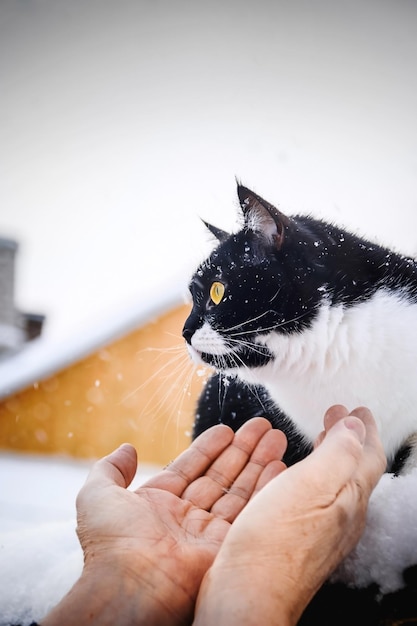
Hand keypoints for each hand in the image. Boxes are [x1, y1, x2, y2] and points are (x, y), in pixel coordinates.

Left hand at [42, 417, 286, 625]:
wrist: (131, 588)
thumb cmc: (111, 544)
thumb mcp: (97, 495)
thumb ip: (111, 469)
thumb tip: (127, 448)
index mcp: (158, 504)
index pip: (190, 468)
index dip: (209, 448)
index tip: (227, 430)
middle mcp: (185, 518)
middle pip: (220, 475)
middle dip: (242, 450)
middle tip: (262, 427)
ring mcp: (208, 533)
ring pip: (239, 490)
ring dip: (258, 463)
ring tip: (276, 437)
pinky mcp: (227, 547)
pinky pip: (250, 511)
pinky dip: (266, 488)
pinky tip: (279, 467)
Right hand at [195, 406, 386, 625]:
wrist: (249, 595)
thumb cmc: (275, 540)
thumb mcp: (312, 484)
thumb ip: (338, 452)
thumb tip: (357, 426)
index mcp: (349, 497)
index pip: (367, 455)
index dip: (363, 428)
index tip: (357, 408)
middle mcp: (341, 516)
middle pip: (352, 469)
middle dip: (348, 438)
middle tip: (339, 416)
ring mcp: (320, 532)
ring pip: (333, 484)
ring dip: (329, 455)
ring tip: (319, 438)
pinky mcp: (297, 542)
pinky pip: (313, 499)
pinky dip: (310, 477)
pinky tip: (292, 477)